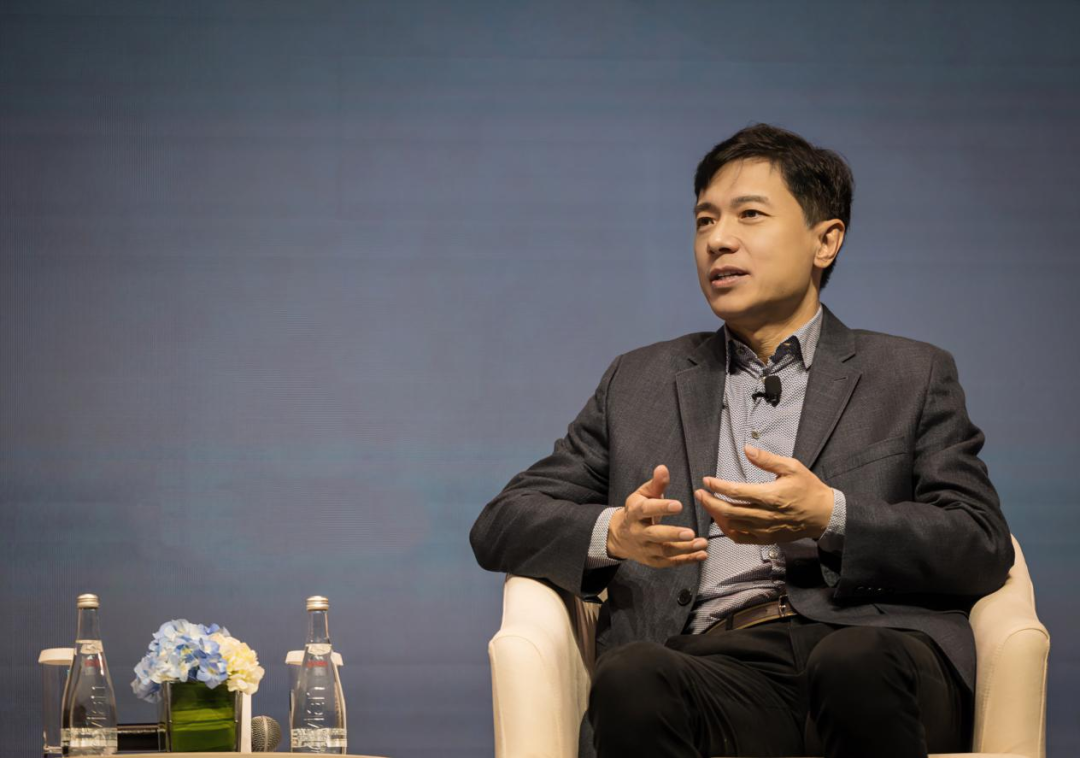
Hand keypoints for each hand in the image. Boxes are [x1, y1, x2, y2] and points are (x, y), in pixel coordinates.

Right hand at [607, 465, 708, 566]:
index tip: (678, 505)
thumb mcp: (642, 495)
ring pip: (664, 551)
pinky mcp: (653, 561)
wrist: (620, 536)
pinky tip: (702, 554)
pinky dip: (687, 560)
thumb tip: (663, 468)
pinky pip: (670, 562)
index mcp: (634, 512)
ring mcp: (645, 549)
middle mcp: (638, 532)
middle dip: (672, 535)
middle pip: (654, 535)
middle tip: (690, 533)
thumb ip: (655, 484)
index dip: (661, 508)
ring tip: (702, 543)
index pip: (646, 510)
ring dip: (684, 549)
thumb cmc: (636, 511)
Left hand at [694, 445, 833, 543]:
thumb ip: (767, 460)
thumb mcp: (792, 467)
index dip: (718, 487)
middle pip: (729, 512)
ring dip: (717, 516)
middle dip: (710, 503)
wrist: (825, 515)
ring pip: (733, 526)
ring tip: (708, 504)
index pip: (736, 493)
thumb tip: (746, 450)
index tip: (706, 481)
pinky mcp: (767, 538)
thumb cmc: (809, 489)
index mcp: (770, 496)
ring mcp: (766, 530)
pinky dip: (728, 531)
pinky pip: (742, 538)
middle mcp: (766, 515)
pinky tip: (722, 521)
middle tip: (699, 494)